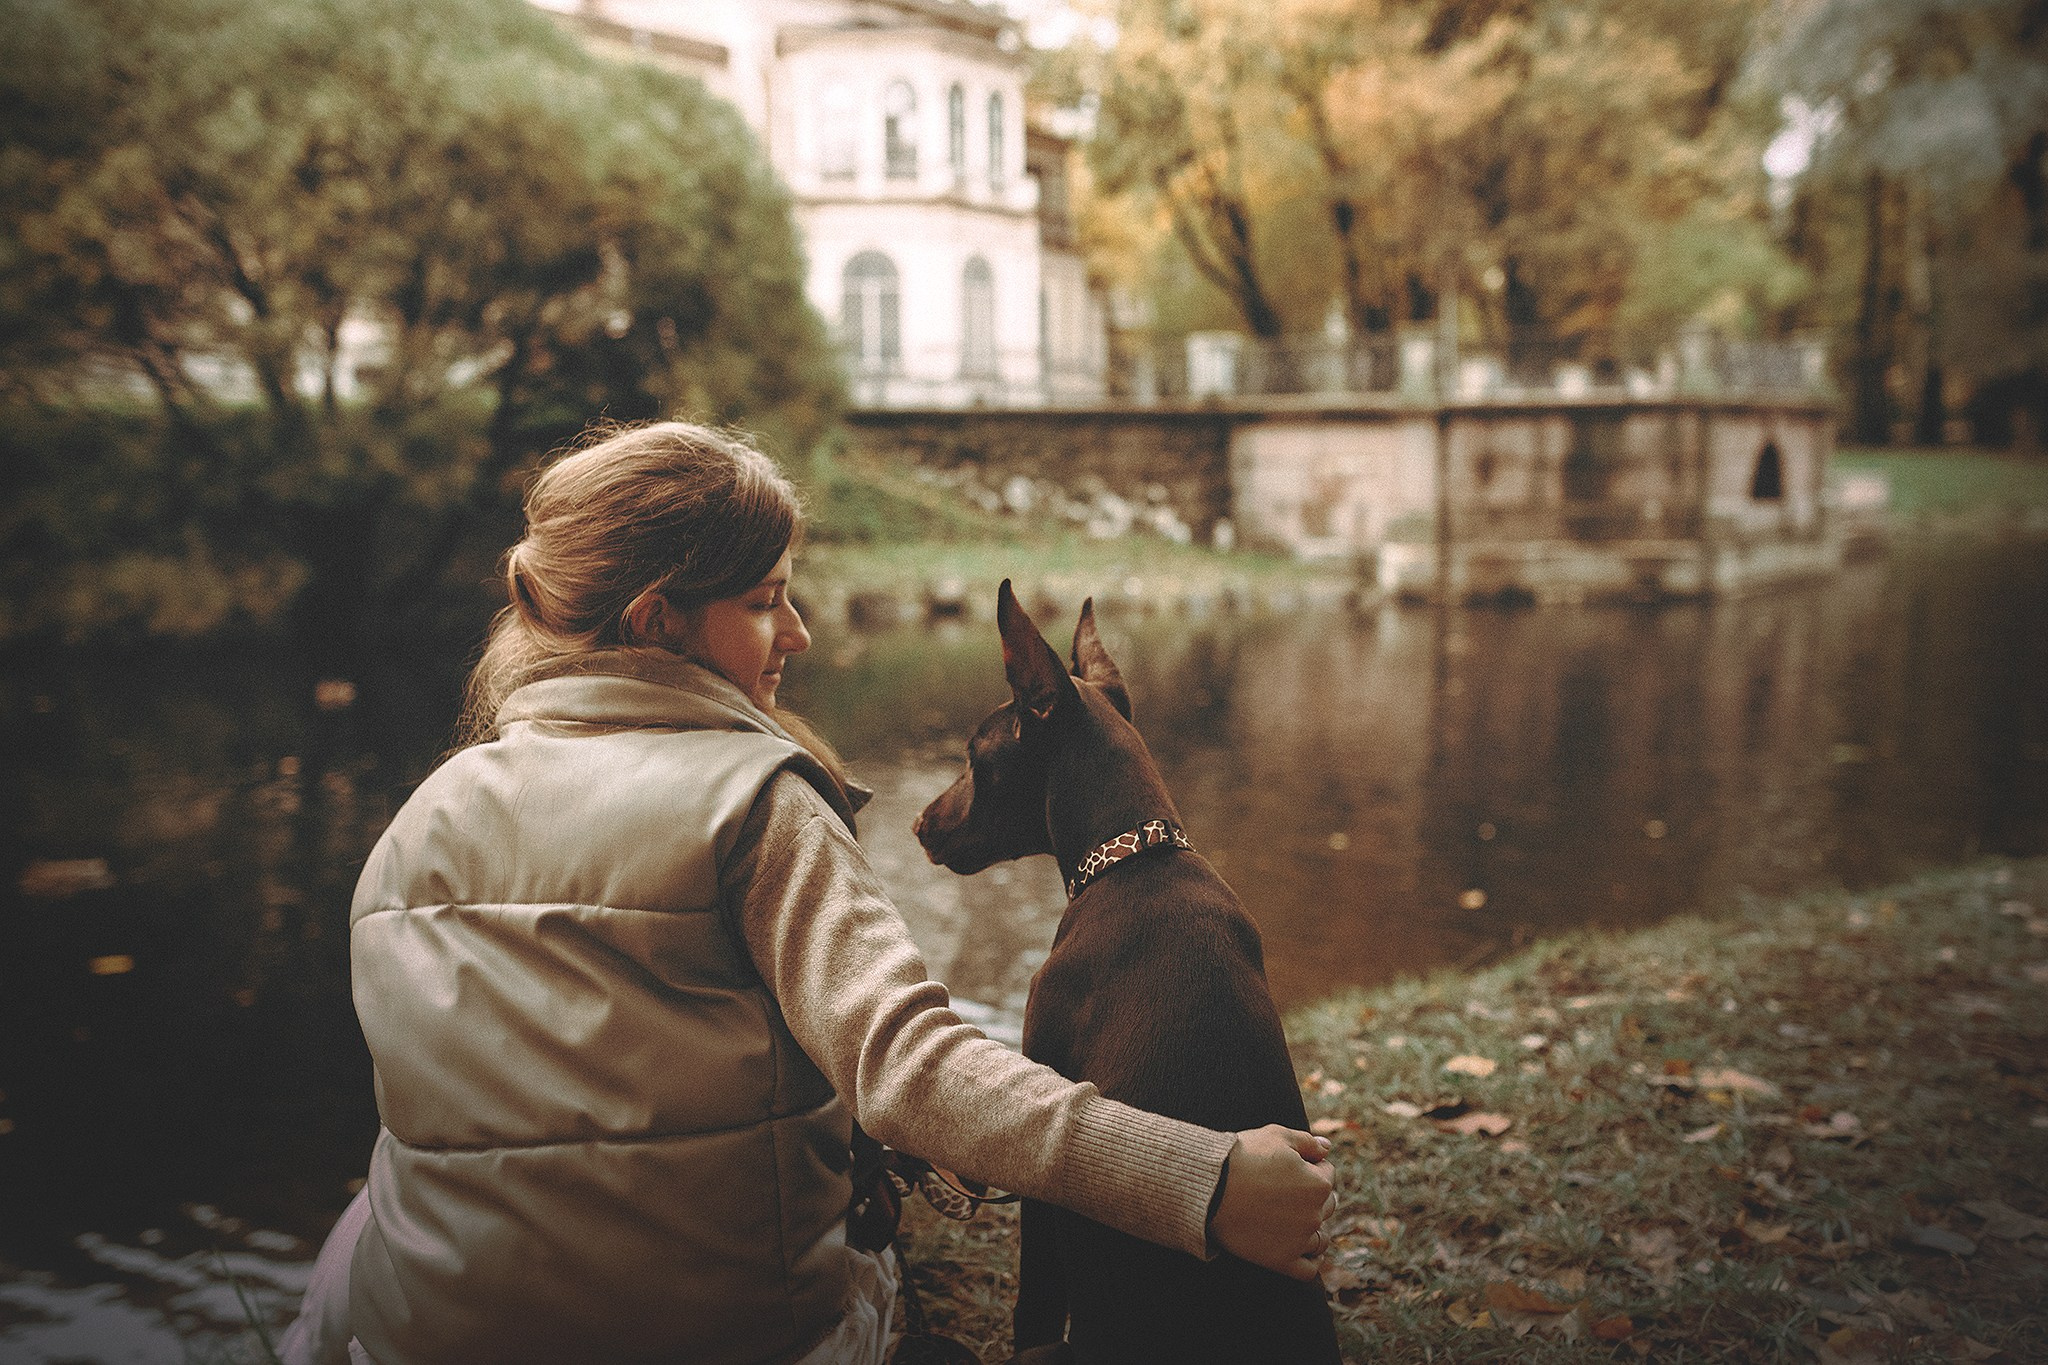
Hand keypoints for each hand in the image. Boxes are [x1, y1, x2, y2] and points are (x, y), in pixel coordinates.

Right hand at [1209, 1124, 1337, 1280]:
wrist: (1208, 1185)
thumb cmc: (1241, 1156)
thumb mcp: (1276, 1135)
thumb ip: (1307, 1142)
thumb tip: (1326, 1148)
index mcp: (1318, 1184)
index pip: (1327, 1174)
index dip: (1310, 1167)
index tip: (1289, 1168)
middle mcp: (1314, 1215)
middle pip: (1327, 1205)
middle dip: (1313, 1196)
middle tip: (1287, 1192)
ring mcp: (1299, 1240)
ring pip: (1320, 1239)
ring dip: (1314, 1229)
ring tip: (1295, 1222)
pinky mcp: (1281, 1261)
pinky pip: (1308, 1269)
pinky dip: (1311, 1262)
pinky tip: (1307, 1254)